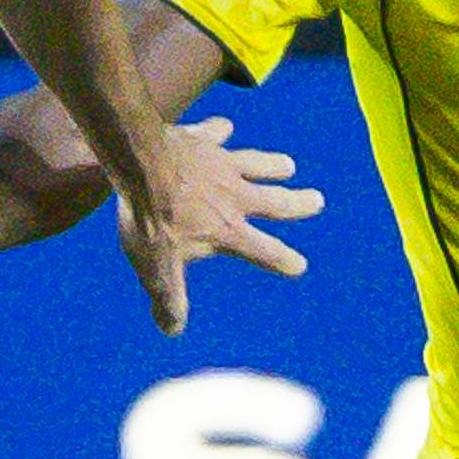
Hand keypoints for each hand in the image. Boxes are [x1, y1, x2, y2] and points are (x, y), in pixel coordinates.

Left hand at [112, 115, 318, 332]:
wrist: (141, 165)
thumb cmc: (151, 219)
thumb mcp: (158, 268)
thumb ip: (169, 298)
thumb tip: (172, 330)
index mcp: (229, 231)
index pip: (265, 251)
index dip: (283, 261)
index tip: (299, 266)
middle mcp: (236, 198)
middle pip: (277, 202)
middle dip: (299, 204)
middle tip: (318, 201)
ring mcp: (223, 166)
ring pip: (258, 164)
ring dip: (274, 165)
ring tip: (289, 165)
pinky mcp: (205, 140)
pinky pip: (217, 134)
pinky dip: (221, 132)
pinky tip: (224, 128)